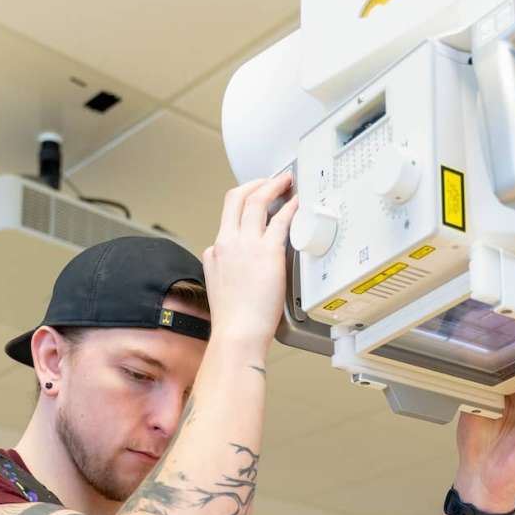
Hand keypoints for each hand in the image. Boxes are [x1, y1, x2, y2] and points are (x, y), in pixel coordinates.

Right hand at [202, 172, 298, 351]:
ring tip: (287, 182)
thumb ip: (220, 265)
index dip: (244, 197)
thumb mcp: (217, 285)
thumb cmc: (233, 319)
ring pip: (257, 200)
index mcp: (216, 251)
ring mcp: (247, 245)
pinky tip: (298, 204)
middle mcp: (228, 242)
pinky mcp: (268, 253)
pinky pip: (281, 220)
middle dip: (257, 182)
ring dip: (274, 185)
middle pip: (238, 196)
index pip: (227, 213)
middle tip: (272, 180)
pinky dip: (290, 207)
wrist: (237, 334)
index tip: (255, 194)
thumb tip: (223, 256)